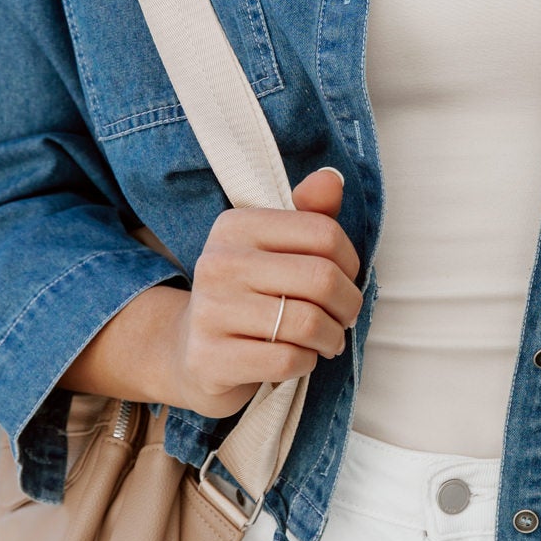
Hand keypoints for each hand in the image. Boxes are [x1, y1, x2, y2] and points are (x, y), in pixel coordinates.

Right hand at [164, 167, 362, 418]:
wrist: (190, 350)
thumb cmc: (248, 294)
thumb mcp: (274, 248)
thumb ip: (309, 214)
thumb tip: (332, 179)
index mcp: (236, 226)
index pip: (324, 233)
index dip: (350, 261)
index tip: (345, 279)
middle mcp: (218, 262)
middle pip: (322, 278)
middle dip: (348, 305)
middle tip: (344, 317)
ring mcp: (210, 311)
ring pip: (308, 323)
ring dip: (331, 338)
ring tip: (327, 340)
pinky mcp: (210, 358)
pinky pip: (287, 359)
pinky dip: (306, 362)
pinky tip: (299, 358)